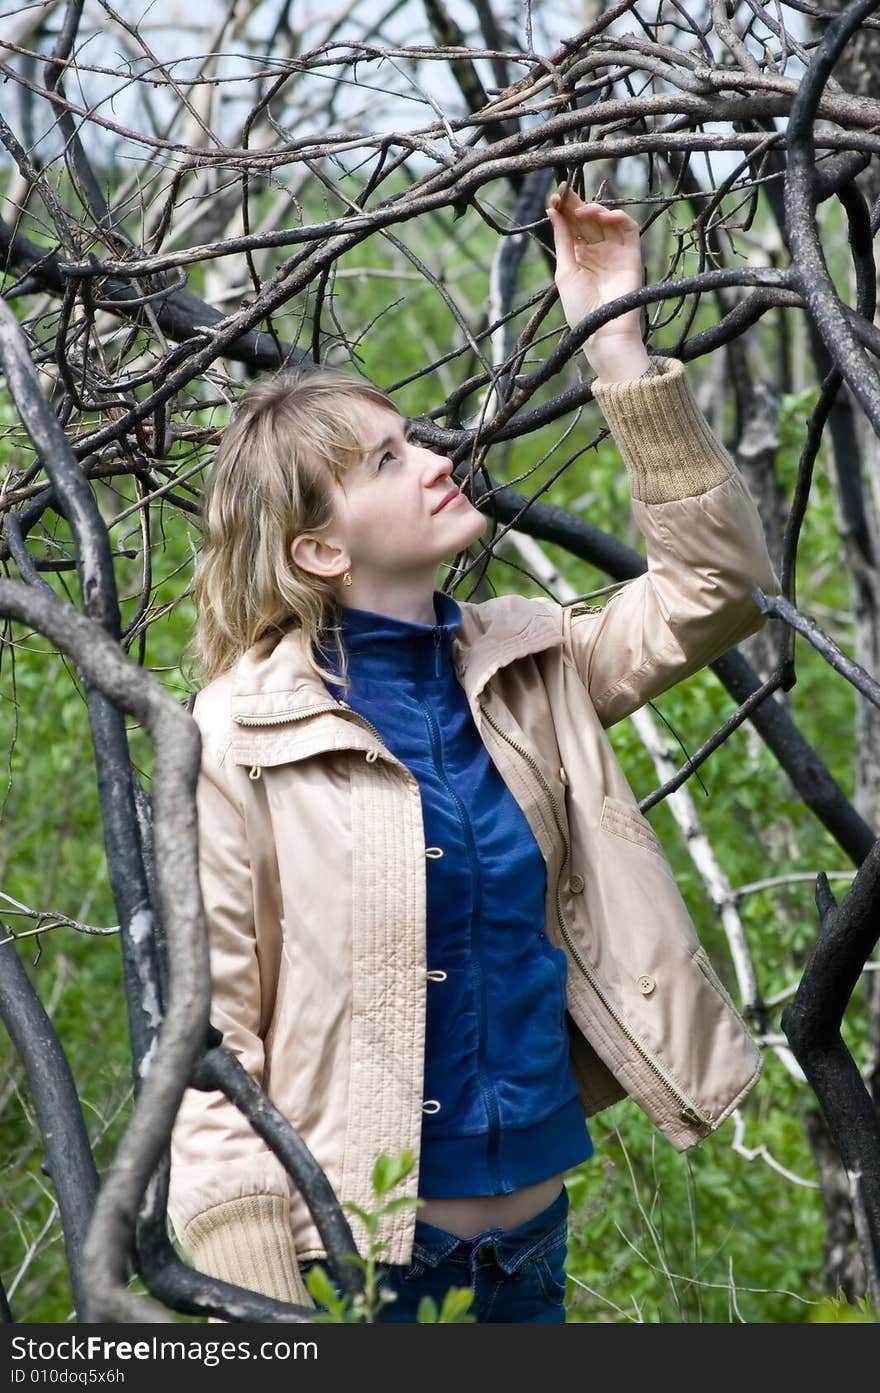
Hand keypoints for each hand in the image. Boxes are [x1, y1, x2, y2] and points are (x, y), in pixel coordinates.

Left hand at [546, 182, 649, 378]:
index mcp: (578, 255)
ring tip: (583, 212)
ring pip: (607, 219)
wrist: (603, 331)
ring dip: (595, 209)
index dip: (564, 208)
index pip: (572, 225)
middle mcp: (597, 250)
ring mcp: (614, 251)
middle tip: (566, 193)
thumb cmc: (580, 308)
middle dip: (576, 204)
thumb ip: (562, 240)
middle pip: (587, 219)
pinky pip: (628, 228)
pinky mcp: (631, 254)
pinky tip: (603, 217)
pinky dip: (617, 217)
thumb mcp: (564, 271)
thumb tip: (552, 211)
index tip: (555, 195)